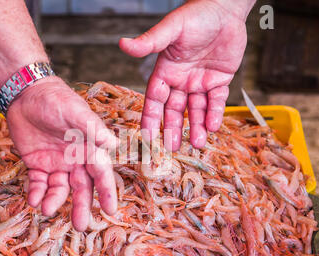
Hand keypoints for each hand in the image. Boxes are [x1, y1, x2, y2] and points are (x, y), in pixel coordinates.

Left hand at [6, 76, 117, 230]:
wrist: (25, 93)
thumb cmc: (55, 99)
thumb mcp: (75, 112)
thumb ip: (93, 128)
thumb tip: (113, 144)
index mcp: (89, 148)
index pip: (100, 173)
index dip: (106, 192)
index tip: (110, 211)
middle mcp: (75, 159)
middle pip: (81, 187)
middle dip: (81, 206)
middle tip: (80, 225)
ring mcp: (56, 163)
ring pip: (60, 189)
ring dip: (55, 200)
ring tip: (47, 209)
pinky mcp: (38, 163)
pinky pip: (39, 183)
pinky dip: (36, 192)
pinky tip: (33, 199)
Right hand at [120, 0, 252, 149]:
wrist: (226, 8)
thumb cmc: (196, 15)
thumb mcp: (171, 30)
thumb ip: (149, 41)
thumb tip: (122, 44)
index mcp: (166, 71)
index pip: (155, 100)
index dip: (151, 118)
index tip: (148, 136)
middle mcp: (181, 80)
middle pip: (174, 110)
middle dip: (174, 129)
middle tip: (172, 148)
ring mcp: (200, 82)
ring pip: (196, 110)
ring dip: (196, 126)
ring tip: (198, 143)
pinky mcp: (219, 81)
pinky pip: (216, 101)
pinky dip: (215, 114)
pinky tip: (214, 127)